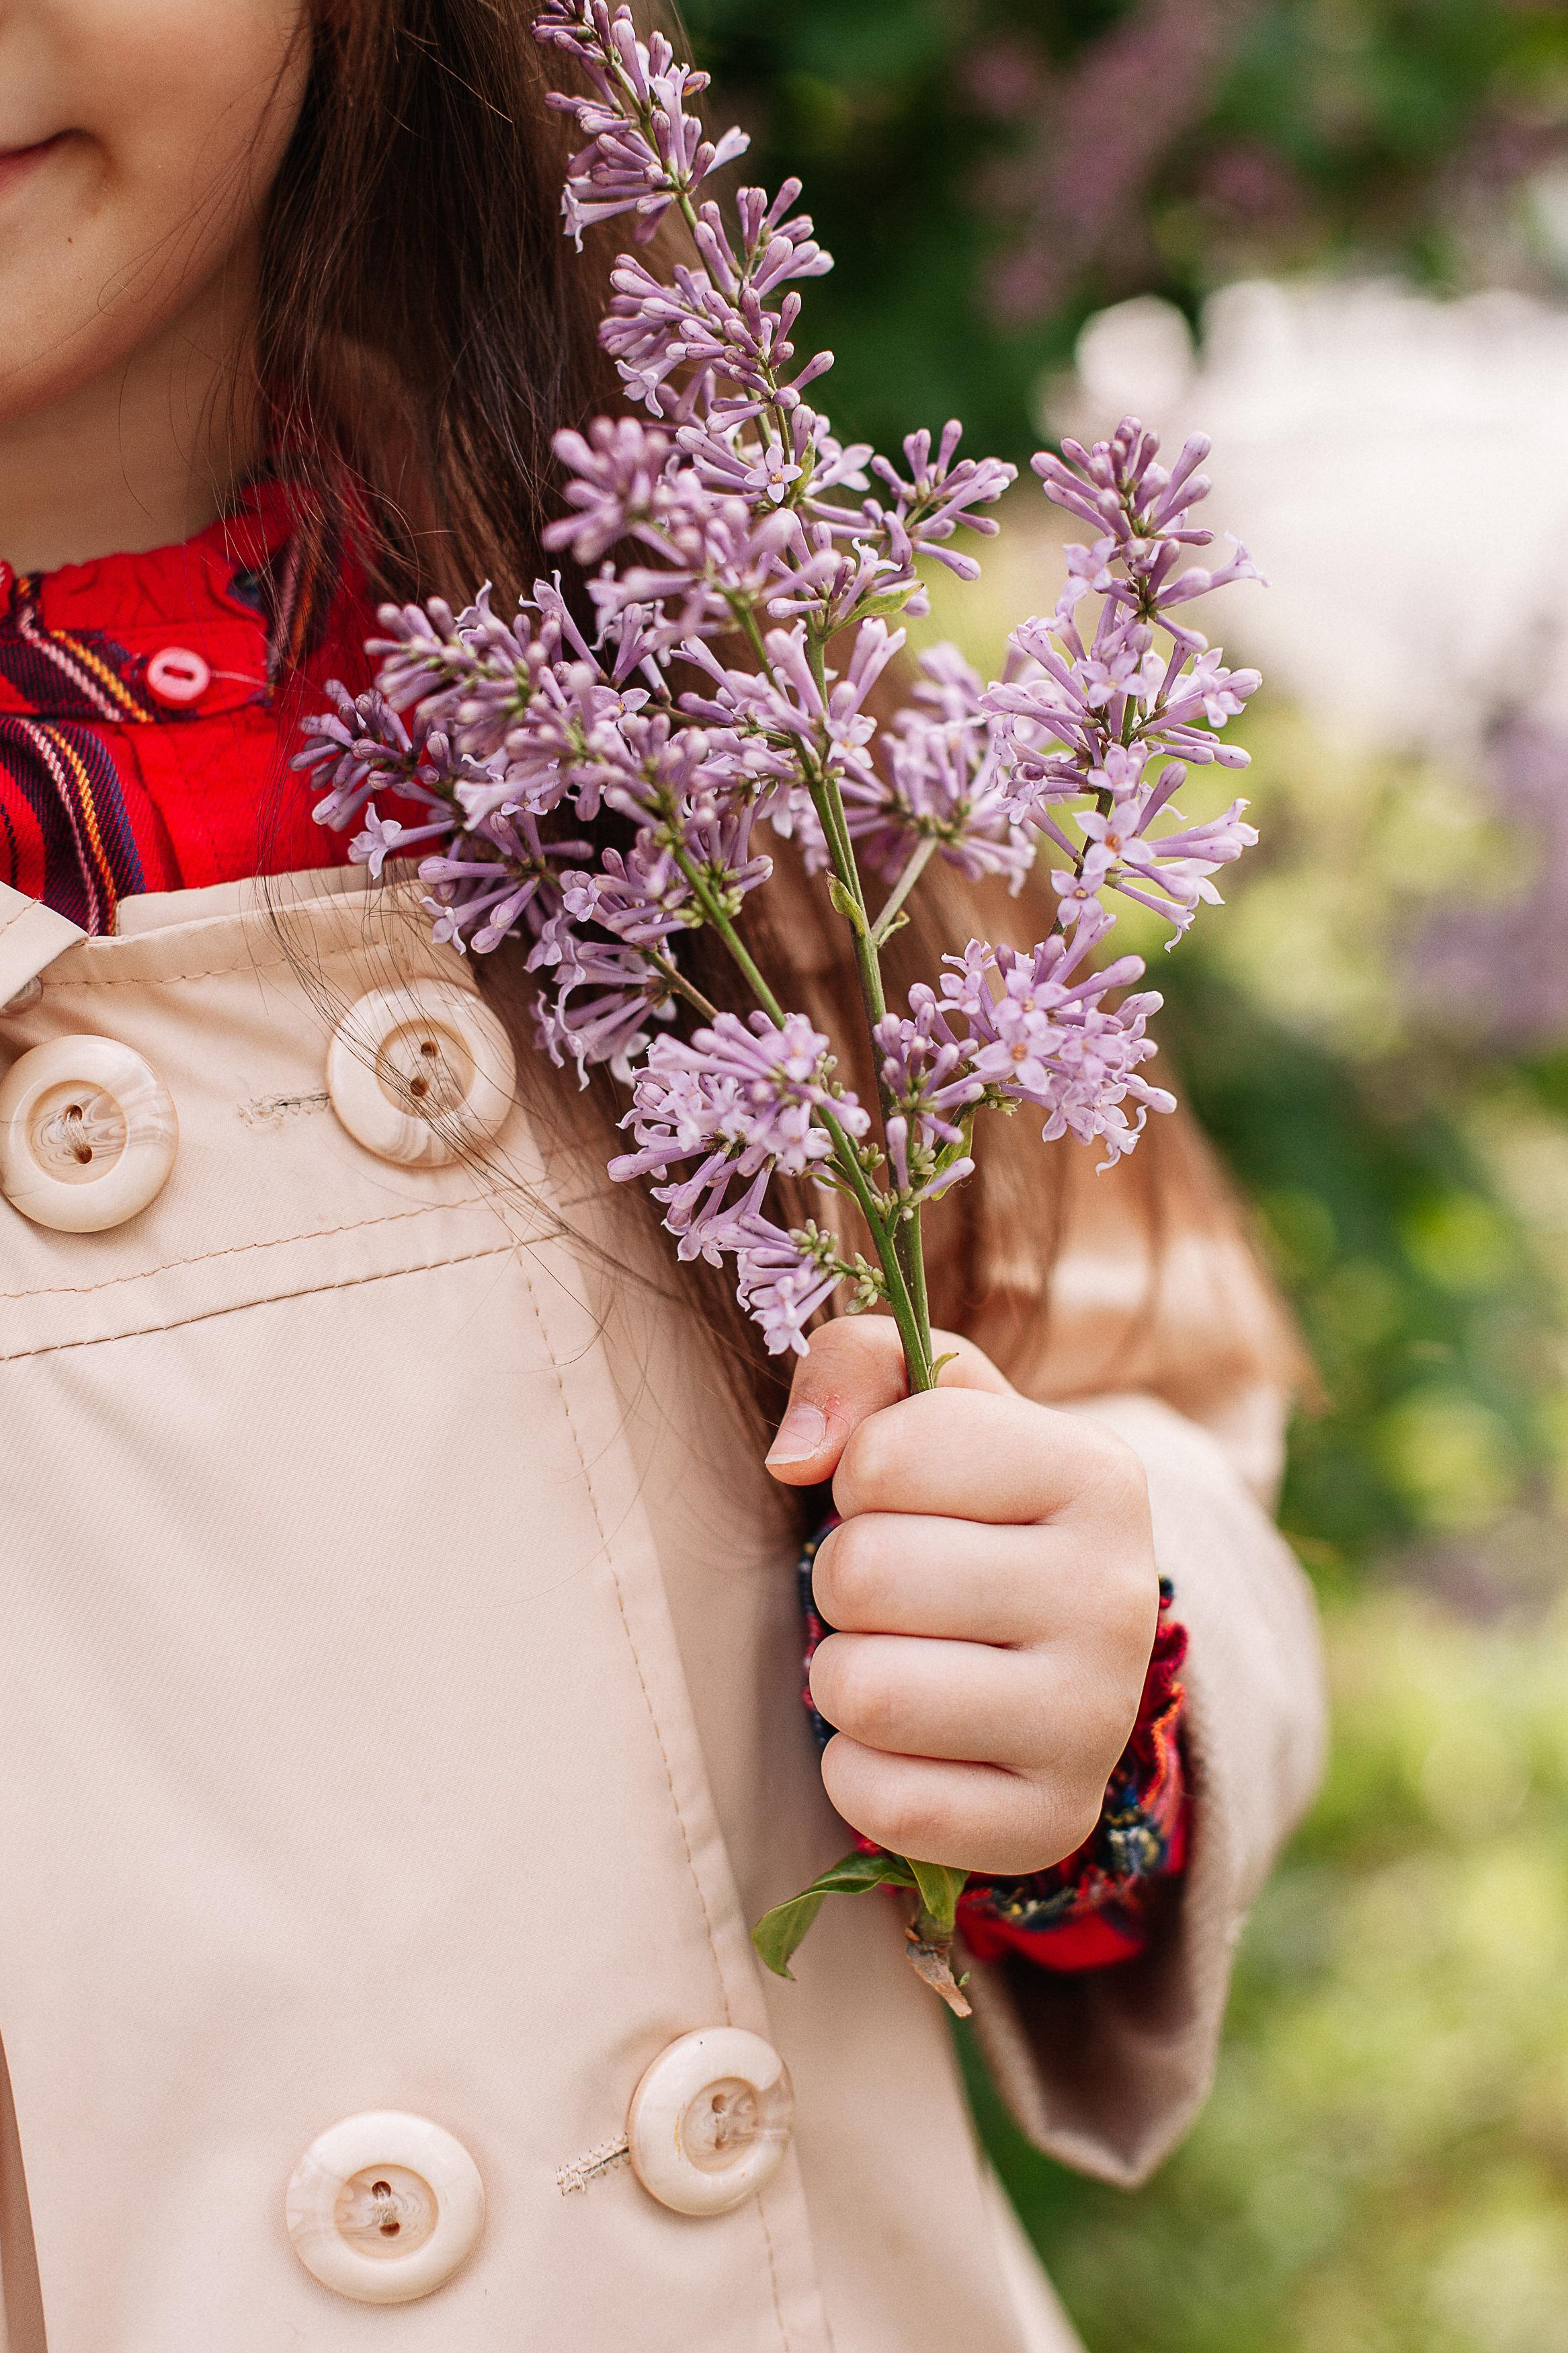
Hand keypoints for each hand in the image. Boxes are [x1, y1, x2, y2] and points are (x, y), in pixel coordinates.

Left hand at [765, 1317, 1159, 1877]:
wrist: (1048, 1653)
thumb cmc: (966, 1508)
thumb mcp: (926, 1404)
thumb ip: (855, 1363)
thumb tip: (795, 1455)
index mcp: (1098, 1473)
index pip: (885, 1457)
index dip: (860, 1476)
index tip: (901, 1495)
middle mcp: (1118, 1599)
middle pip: (863, 1574)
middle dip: (843, 1578)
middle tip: (896, 1590)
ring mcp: (1094, 1725)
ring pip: (862, 1691)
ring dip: (843, 1673)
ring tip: (902, 1656)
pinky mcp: (1050, 1825)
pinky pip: (877, 1801)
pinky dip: (858, 1769)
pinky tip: (913, 1740)